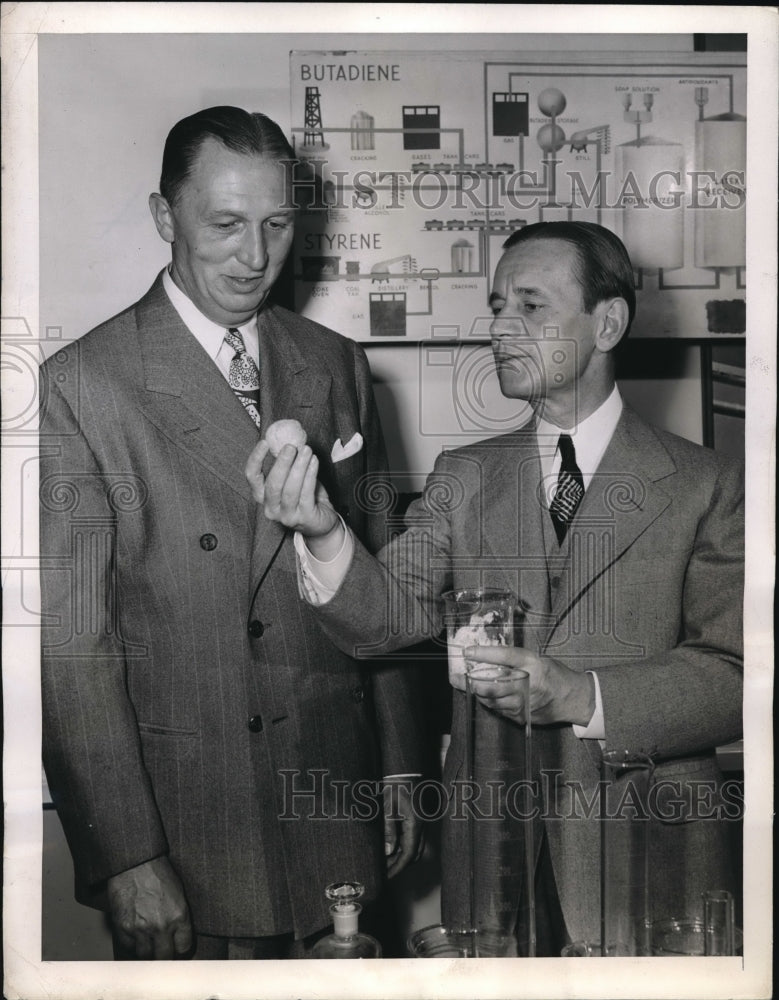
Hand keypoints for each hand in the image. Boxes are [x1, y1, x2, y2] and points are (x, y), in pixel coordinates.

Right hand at [106, 856, 192, 958]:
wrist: (134, 863)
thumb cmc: (158, 873)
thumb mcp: (178, 893)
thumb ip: (179, 917)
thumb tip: (179, 935)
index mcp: (179, 915)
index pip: (184, 947)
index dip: (180, 947)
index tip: (177, 946)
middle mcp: (161, 926)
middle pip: (164, 956)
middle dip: (165, 954)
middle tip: (163, 948)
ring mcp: (140, 929)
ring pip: (145, 955)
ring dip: (148, 950)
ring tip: (149, 940)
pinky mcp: (123, 928)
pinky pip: (129, 945)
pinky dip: (132, 941)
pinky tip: (136, 931)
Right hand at [245, 439, 341, 548]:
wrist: (322, 523)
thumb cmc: (305, 497)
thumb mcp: (293, 480)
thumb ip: (288, 464)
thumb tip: (289, 438)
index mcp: (263, 497)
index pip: (252, 477)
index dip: (256, 459)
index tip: (265, 442)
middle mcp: (271, 508)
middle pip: (272, 484)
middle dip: (282, 463)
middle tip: (291, 446)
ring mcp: (287, 516)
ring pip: (290, 489)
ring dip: (299, 467)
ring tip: (307, 450)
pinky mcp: (304, 517)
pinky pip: (306, 493)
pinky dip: (310, 475)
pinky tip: (314, 462)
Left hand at [382, 777, 424, 877]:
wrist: (404, 770)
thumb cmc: (395, 785)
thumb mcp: (388, 807)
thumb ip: (389, 829)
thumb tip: (389, 851)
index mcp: (415, 824)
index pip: (408, 854)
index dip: (397, 868)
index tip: (386, 877)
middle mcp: (421, 826)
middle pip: (414, 854)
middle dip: (400, 865)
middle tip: (384, 871)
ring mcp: (420, 823)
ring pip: (414, 847)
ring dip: (401, 856)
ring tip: (385, 861)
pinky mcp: (416, 819)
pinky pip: (412, 838)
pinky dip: (403, 846)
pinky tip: (390, 846)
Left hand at [463, 645, 594, 726]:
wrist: (572, 698)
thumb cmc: (553, 674)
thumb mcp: (537, 659)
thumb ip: (515, 659)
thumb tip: (486, 656)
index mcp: (532, 664)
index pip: (505, 656)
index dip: (484, 653)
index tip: (468, 652)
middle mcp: (527, 684)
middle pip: (491, 685)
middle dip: (471, 682)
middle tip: (458, 677)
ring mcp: (524, 704)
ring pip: (491, 700)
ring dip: (478, 693)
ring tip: (470, 685)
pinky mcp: (522, 717)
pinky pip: (499, 710)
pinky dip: (490, 702)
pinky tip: (487, 696)